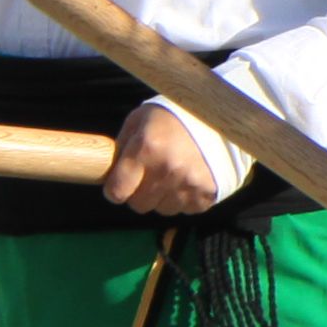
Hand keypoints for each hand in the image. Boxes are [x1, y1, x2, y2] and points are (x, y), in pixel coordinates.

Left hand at [99, 103, 227, 219]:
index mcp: (146, 149)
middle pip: (138, 205)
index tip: (119, 183)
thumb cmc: (172, 116)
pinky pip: (185, 210)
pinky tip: (186, 179)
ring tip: (170, 174)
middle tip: (147, 176)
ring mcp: (190, 184)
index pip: (117, 191)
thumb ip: (121, 146)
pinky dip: (183, 198)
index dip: (115, 189)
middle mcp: (167, 170)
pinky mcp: (207, 194)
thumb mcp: (139, 120)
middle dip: (138, 193)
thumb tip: (108, 172)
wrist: (217, 116)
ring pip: (162, 209)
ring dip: (162, 197)